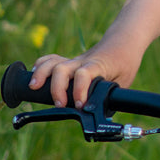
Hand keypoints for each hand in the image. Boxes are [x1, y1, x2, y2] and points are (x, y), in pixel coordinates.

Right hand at [28, 39, 142, 108]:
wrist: (126, 39)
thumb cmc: (126, 61)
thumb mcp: (124, 81)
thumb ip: (110, 98)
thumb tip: (100, 119)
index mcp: (98, 66)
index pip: (84, 74)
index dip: (79, 90)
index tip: (79, 105)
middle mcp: (83, 62)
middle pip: (63, 68)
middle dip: (56, 88)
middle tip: (60, 104)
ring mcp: (75, 61)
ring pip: (53, 62)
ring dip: (41, 74)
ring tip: (33, 88)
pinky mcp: (70, 62)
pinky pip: (51, 60)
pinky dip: (40, 67)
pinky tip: (34, 78)